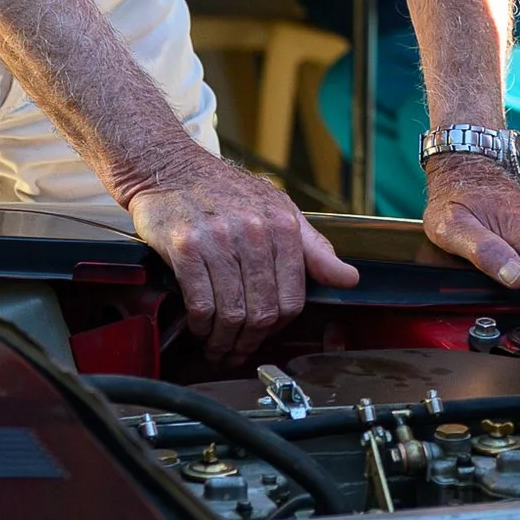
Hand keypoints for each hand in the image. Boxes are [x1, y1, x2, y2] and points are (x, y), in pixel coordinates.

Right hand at [124, 151, 359, 366]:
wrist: (169, 168)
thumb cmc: (225, 191)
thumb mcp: (279, 209)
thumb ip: (314, 249)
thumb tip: (349, 278)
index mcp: (283, 226)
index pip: (293, 298)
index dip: (279, 327)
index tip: (266, 335)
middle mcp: (254, 232)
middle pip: (262, 311)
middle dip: (250, 341)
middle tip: (238, 351)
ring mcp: (219, 240)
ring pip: (231, 312)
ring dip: (224, 339)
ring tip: (218, 346)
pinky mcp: (185, 247)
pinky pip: (201, 302)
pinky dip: (201, 324)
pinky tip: (200, 327)